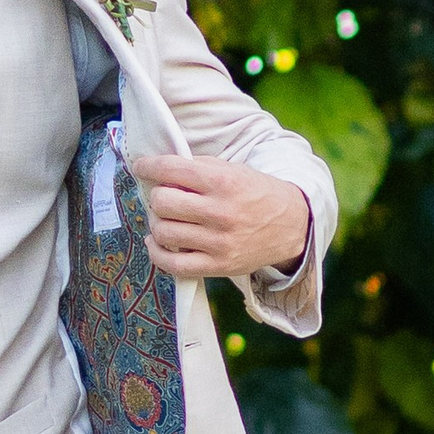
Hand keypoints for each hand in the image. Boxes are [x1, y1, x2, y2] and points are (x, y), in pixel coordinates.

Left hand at [133, 152, 309, 282]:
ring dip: (157, 223)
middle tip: (163, 197)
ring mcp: (219, 242)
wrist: (292, 224)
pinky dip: (157, 253)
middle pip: (162, 202)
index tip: (141, 167)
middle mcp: (221, 212)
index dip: (147, 166)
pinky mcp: (218, 266)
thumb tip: (157, 171)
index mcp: (224, 182)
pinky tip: (157, 242)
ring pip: (163, 232)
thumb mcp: (232, 170)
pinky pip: (173, 265)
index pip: (170, 170)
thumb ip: (198, 169)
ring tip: (165, 219)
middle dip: (157, 196)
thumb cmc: (255, 193)